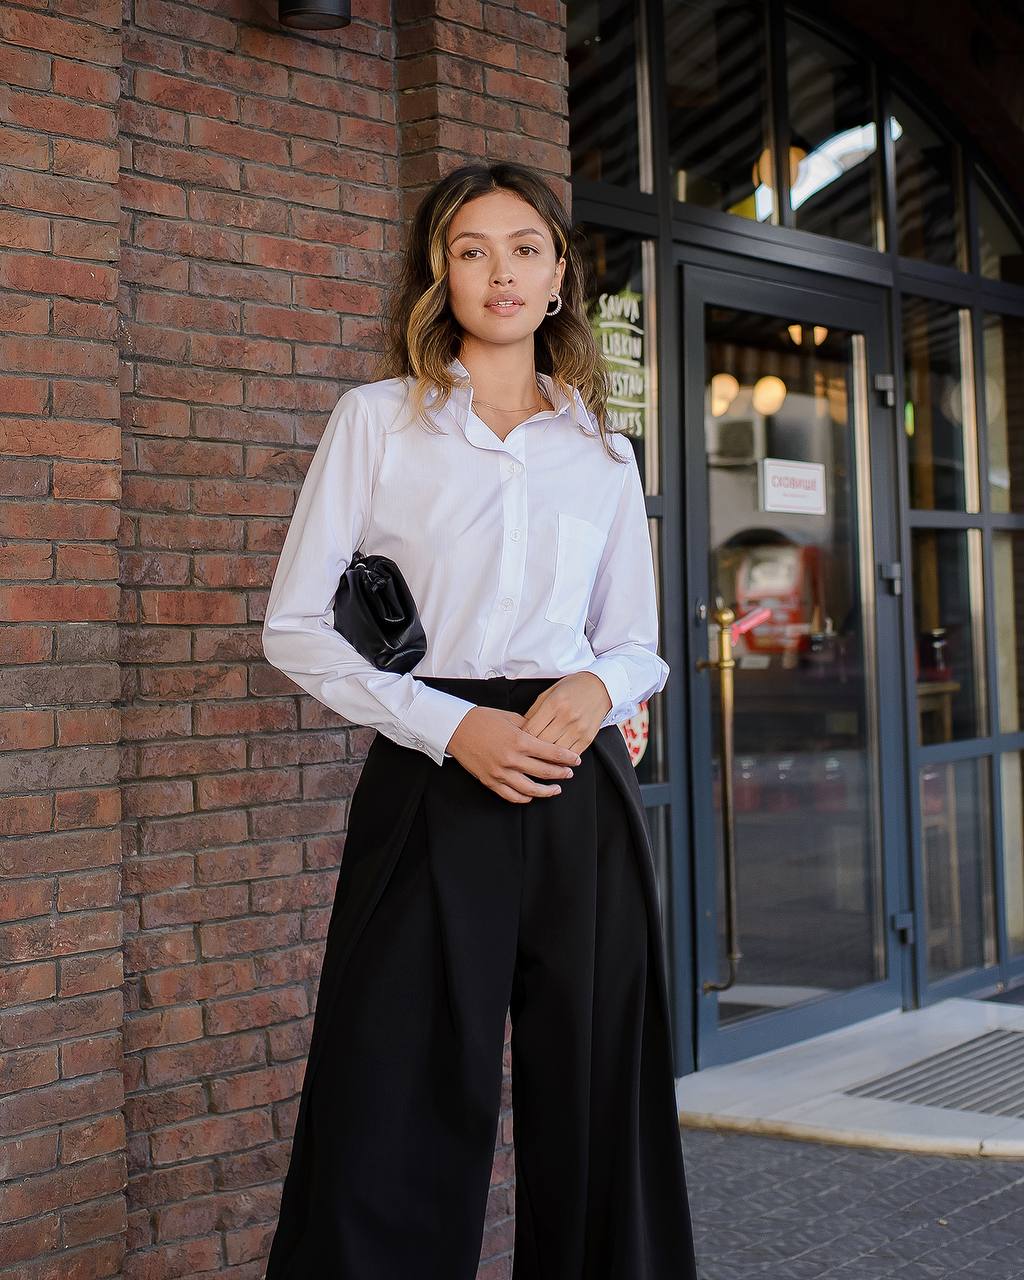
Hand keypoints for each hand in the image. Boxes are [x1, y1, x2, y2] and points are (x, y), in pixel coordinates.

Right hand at [446, 705, 582, 803]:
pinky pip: (511, 795)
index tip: (576, 760)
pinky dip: (524, 797)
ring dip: (547, 791)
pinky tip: (532, 794)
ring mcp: (500, 773)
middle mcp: (512, 759)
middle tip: (569, 773)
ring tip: (556, 789)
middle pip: (545, 772)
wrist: (456, 728)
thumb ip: (530, 728)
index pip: (551, 753)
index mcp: (519, 741)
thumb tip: (547, 736)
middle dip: (561, 773)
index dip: (567, 758)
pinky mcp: (490, 781)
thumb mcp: (511, 718)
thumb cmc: (483, 719)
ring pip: (530, 789)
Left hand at [520, 671, 611, 755]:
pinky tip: (555, 760)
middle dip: (530, 749)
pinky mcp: (587, 738)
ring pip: (556, 752)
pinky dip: (562, 760)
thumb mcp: (549, 692)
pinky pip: (571, 755)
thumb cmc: (572, 688)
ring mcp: (578, 729)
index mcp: (554, 703)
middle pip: (542, 742)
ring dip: (546, 758)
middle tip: (523, 753)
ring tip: (537, 759)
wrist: (600, 688)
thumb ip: (535, 711)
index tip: (516, 742)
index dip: (520, 739)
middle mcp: (566, 717)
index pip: (531, 729)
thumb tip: (522, 729)